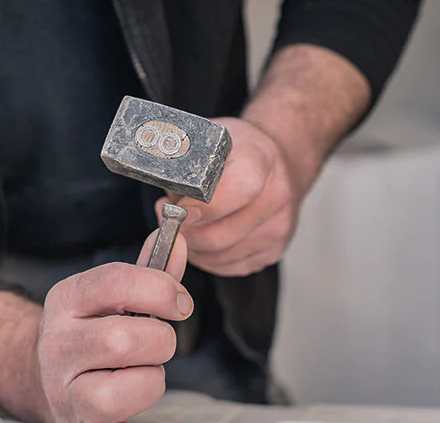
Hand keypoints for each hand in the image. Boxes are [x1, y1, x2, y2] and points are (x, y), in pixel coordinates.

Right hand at [35, 231, 190, 422]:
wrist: (39, 372)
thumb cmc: (87, 328)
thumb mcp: (107, 293)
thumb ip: (148, 269)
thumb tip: (180, 240)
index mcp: (67, 301)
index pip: (116, 283)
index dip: (159, 289)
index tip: (178, 302)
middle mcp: (59, 346)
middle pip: (124, 340)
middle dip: (160, 341)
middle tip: (158, 343)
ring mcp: (65, 392)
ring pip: (117, 392)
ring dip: (150, 384)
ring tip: (143, 375)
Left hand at [158, 117, 303, 276]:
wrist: (279, 160)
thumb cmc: (238, 150)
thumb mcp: (209, 139)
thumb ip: (183, 165)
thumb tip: (160, 197)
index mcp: (258, 162)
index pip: (233, 192)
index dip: (200, 208)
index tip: (175, 209)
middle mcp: (275, 197)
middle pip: (218, 236)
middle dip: (183, 233)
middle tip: (168, 219)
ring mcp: (277, 227)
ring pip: (219, 256)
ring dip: (192, 247)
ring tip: (185, 226)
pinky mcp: (274, 250)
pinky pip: (228, 266)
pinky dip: (208, 258)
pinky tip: (202, 238)